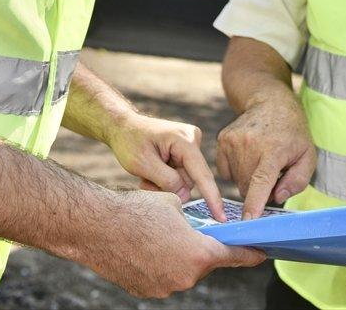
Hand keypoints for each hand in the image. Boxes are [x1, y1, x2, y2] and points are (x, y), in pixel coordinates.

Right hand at [81, 189, 264, 297]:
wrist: (96, 226)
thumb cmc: (136, 209)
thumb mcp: (174, 204)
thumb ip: (192, 219)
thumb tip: (195, 223)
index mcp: (199, 254)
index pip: (234, 256)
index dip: (250, 254)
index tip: (262, 254)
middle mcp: (185, 277)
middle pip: (204, 262)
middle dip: (202, 247)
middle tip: (191, 231)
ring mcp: (164, 288)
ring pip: (181, 269)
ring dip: (178, 255)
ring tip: (158, 234)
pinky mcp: (145, 290)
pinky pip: (161, 276)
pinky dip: (160, 263)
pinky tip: (145, 246)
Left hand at [105, 111, 225, 220]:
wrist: (122, 126)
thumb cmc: (130, 141)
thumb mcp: (143, 164)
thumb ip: (167, 181)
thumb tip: (186, 195)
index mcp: (185, 140)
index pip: (202, 175)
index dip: (212, 198)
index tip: (222, 218)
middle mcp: (193, 140)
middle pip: (190, 181)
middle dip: (169, 187)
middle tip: (145, 182)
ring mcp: (190, 146)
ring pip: (184, 181)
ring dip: (164, 184)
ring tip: (146, 176)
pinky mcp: (186, 152)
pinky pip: (180, 176)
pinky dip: (165, 180)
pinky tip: (151, 172)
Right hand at [216, 88, 314, 219]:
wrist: (271, 102)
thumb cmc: (293, 133)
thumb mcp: (308, 156)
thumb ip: (297, 181)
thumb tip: (277, 197)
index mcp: (274, 150)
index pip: (261, 181)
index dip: (254, 203)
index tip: (248, 221)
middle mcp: (250, 144)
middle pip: (248, 186)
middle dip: (259, 191)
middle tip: (273, 176)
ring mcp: (233, 141)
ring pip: (236, 181)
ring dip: (249, 180)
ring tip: (261, 161)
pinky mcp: (222, 140)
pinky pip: (226, 171)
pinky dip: (237, 171)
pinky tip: (248, 157)